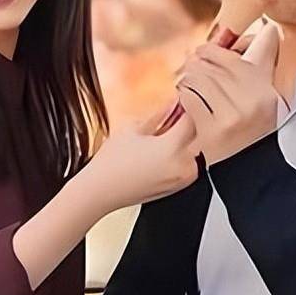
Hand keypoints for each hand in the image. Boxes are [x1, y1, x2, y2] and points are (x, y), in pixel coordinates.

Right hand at [84, 107, 199, 212]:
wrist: (101, 190)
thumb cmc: (112, 163)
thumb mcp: (134, 129)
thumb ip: (158, 115)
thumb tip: (171, 105)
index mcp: (171, 148)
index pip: (191, 121)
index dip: (184, 109)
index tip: (178, 104)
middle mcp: (181, 166)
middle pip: (194, 137)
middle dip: (183, 126)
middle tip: (169, 118)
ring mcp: (180, 180)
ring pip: (192, 153)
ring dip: (182, 143)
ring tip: (162, 138)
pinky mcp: (175, 189)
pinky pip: (186, 167)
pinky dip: (178, 157)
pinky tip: (159, 153)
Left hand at [174, 22, 279, 164]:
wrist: (249, 170)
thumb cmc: (254, 131)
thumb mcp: (267, 97)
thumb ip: (265, 63)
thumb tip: (270, 31)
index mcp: (265, 91)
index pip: (231, 58)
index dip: (212, 51)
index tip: (203, 51)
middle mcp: (251, 102)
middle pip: (211, 67)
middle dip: (196, 64)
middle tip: (191, 65)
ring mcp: (232, 117)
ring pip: (198, 79)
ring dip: (188, 78)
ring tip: (188, 82)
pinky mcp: (213, 131)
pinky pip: (189, 99)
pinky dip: (184, 95)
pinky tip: (186, 97)